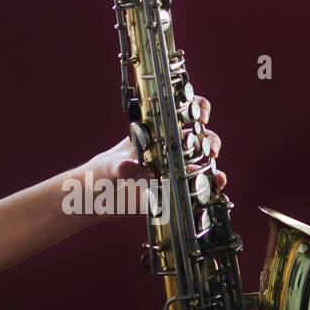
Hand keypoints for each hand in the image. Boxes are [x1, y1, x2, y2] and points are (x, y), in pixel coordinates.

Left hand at [83, 93, 227, 198]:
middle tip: (212, 149)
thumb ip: (123, 166)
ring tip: (217, 176)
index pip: (177, 113)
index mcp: (152, 134)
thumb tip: (138, 170)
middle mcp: (165, 150)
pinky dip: (207, 190)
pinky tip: (215, 191)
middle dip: (210, 140)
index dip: (194, 109)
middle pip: (196, 138)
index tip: (201, 117)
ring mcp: (170, 171)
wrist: (93, 200)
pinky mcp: (170, 192)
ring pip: (199, 164)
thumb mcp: (110, 166)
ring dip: (211, 168)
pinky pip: (193, 190)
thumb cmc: (99, 173)